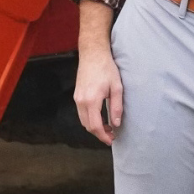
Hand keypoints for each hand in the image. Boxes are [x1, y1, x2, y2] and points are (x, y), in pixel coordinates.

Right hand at [74, 0, 122, 145]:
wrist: (93, 53)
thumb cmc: (106, 68)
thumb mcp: (117, 87)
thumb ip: (116, 107)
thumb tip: (116, 123)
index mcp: (91, 100)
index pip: (95, 126)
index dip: (103, 136)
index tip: (111, 140)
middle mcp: (81, 101)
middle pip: (87, 126)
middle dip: (99, 133)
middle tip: (111, 135)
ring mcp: (77, 98)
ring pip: (83, 120)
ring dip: (94, 127)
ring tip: (107, 127)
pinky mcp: (76, 95)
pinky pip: (81, 113)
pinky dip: (89, 119)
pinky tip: (99, 117)